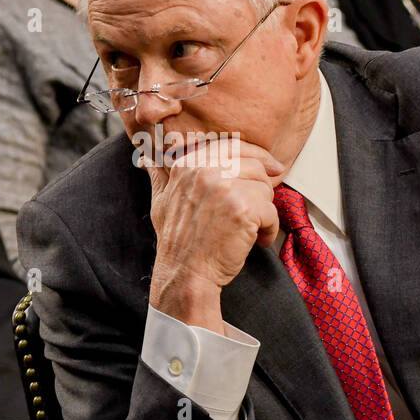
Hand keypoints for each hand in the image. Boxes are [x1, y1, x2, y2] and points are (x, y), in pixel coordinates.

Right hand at [143, 136, 284, 333]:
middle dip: (260, 190)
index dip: (257, 155)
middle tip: (255, 210)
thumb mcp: (161, 201)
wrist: (185, 274)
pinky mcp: (243, 210)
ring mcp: (225, 189)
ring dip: (263, 211)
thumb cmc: (177, 241)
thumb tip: (147, 156)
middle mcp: (205, 170)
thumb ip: (160, 173)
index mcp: (188, 163)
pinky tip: (256, 241)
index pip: (232, 145)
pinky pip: (271, 211)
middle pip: (254, 167)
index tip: (272, 166)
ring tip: (249, 229)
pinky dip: (268, 229)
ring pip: (265, 189)